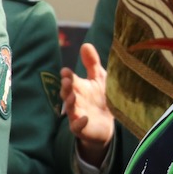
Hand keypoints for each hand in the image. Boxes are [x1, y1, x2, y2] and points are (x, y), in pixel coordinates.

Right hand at [61, 42, 114, 163]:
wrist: (106, 124)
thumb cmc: (101, 98)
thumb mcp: (99, 79)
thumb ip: (92, 64)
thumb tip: (85, 44)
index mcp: (79, 88)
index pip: (71, 80)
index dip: (67, 76)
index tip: (66, 71)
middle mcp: (76, 100)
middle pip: (67, 94)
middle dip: (66, 88)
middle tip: (67, 81)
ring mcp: (77, 115)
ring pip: (70, 109)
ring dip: (70, 103)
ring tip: (72, 97)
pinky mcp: (82, 129)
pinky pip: (77, 127)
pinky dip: (79, 123)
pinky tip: (85, 118)